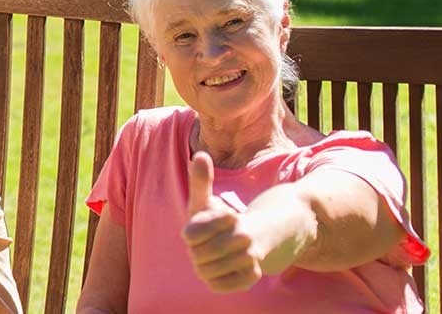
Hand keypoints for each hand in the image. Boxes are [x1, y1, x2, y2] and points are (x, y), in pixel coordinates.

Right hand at [181, 152, 295, 292]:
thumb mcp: (208, 200)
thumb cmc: (219, 220)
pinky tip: (251, 263)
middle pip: (219, 248)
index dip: (216, 224)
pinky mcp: (222, 286)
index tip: (233, 215)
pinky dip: (252, 272)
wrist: (229, 247)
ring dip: (248, 254)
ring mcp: (207, 273)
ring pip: (234, 264)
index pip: (193, 234)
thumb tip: (201, 155)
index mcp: (189, 235)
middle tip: (246, 232)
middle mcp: (194, 256)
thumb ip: (201, 180)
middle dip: (237, 238)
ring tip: (249, 247)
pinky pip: (242, 281)